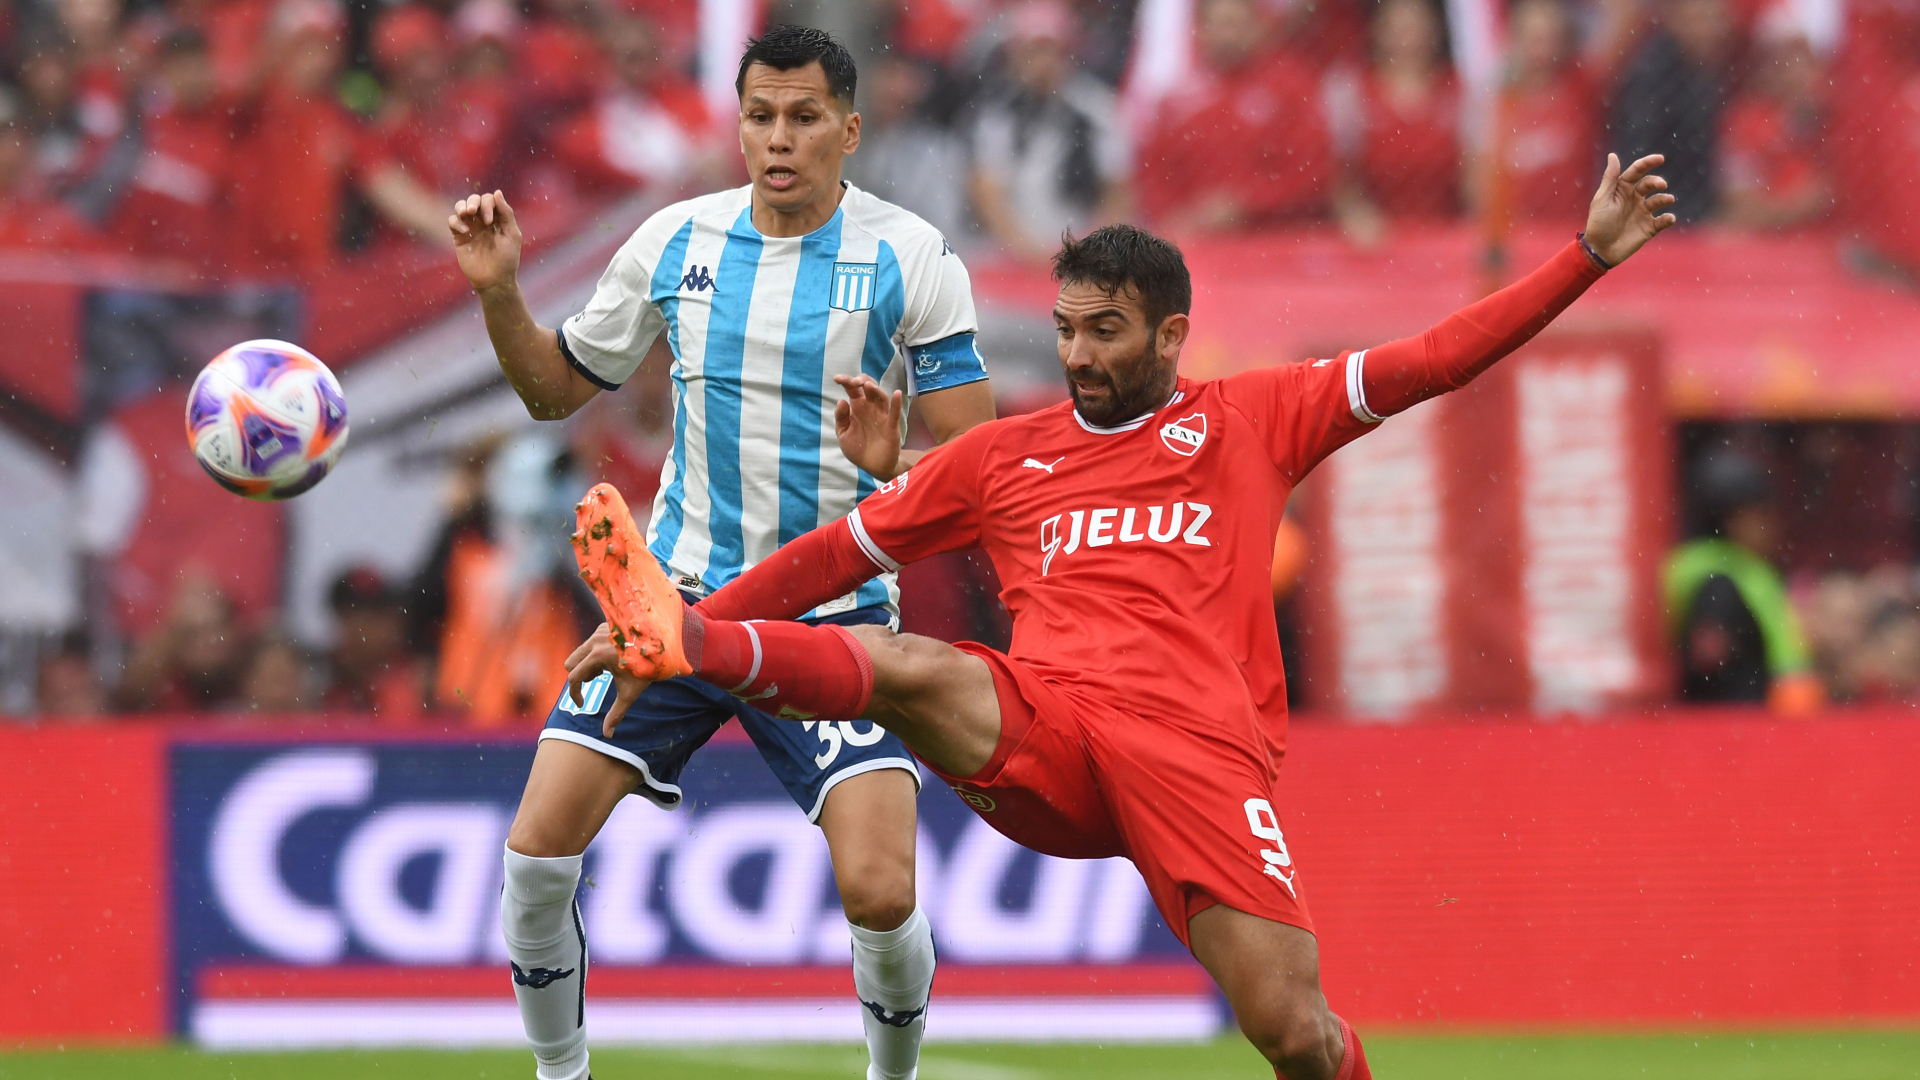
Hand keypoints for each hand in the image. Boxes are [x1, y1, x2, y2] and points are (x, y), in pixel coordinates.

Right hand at [449, 190, 522, 293]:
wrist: (494, 280)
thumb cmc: (507, 259)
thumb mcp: (512, 235)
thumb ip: (506, 213)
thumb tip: (497, 192)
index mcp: (497, 219)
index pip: (490, 200)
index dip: (489, 204)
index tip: (490, 221)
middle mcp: (483, 221)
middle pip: (474, 199)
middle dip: (474, 202)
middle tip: (475, 212)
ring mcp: (470, 228)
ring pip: (461, 206)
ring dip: (462, 205)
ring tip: (466, 213)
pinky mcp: (459, 237)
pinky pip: (452, 221)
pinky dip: (456, 221)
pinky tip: (464, 231)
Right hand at [563, 622, 651, 738]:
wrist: (664, 645)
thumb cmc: (647, 669)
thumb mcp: (630, 693)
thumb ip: (616, 713)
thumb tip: (607, 735)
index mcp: (598, 656)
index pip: (574, 677)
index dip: (575, 694)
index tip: (582, 703)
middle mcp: (595, 641)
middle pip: (571, 663)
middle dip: (580, 676)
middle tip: (599, 680)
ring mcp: (600, 631)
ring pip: (580, 652)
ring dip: (587, 664)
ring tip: (608, 670)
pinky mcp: (605, 626)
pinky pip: (590, 642)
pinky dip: (594, 653)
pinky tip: (613, 658)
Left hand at [834, 373, 904, 478]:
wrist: (872, 466)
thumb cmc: (857, 448)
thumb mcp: (843, 434)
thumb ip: (841, 418)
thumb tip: (842, 401)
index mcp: (857, 407)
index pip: (853, 389)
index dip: (846, 381)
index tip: (837, 379)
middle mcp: (870, 408)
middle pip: (869, 388)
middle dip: (862, 381)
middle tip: (854, 382)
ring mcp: (882, 415)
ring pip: (881, 397)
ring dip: (875, 390)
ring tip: (868, 385)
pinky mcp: (891, 426)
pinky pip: (895, 413)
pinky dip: (896, 403)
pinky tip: (897, 393)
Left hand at [1583, 153, 1677, 265]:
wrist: (1600, 251)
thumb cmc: (1598, 224)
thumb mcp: (1602, 199)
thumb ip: (1610, 178)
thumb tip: (1613, 155)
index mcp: (1622, 189)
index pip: (1637, 171)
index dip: (1648, 163)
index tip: (1660, 158)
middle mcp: (1635, 198)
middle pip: (1649, 184)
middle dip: (1657, 182)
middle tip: (1661, 185)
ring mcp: (1643, 213)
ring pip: (1659, 200)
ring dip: (1664, 198)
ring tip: (1668, 199)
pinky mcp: (1649, 227)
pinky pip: (1663, 221)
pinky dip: (1668, 218)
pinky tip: (1669, 218)